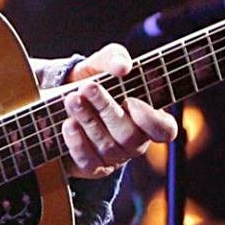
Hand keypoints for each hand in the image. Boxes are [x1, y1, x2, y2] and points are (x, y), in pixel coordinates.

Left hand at [52, 44, 178, 177]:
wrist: (59, 98)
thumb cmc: (93, 81)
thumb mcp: (101, 64)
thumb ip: (114, 57)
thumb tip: (123, 66)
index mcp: (147, 118)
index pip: (165, 129)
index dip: (150, 119)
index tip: (130, 100)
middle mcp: (134, 141)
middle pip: (129, 135)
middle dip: (107, 109)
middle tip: (87, 88)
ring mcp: (114, 157)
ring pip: (107, 146)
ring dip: (87, 120)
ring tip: (71, 99)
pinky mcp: (92, 166)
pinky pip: (89, 162)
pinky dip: (77, 143)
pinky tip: (68, 124)